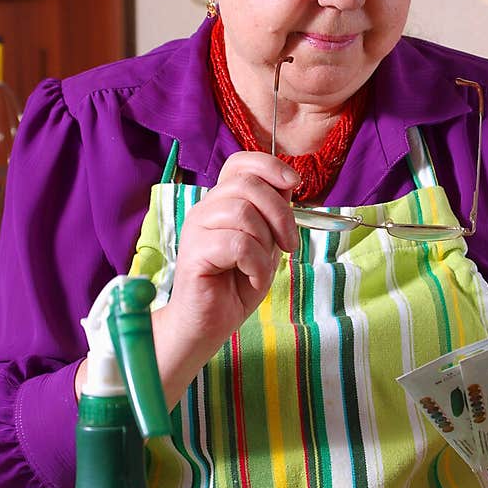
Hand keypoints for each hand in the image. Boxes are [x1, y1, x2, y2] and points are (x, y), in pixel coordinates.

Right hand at [150, 151, 298, 403]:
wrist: (209, 324)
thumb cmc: (236, 285)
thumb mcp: (265, 244)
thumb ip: (272, 215)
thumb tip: (288, 184)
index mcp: (221, 202)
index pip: (240, 163)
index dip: (269, 166)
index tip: (293, 185)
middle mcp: (204, 209)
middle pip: (248, 185)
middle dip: (280, 214)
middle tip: (289, 244)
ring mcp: (196, 229)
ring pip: (243, 213)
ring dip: (265, 245)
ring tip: (261, 268)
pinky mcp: (194, 253)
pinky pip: (238, 244)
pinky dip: (256, 265)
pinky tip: (251, 278)